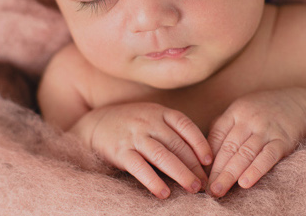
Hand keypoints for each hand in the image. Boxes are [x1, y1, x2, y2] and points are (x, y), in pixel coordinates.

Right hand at [80, 102, 211, 199]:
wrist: (96, 123)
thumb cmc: (132, 123)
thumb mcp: (152, 117)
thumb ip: (171, 130)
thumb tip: (198, 155)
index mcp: (160, 112)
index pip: (185, 125)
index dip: (200, 142)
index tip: (210, 160)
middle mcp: (149, 122)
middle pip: (177, 144)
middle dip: (194, 165)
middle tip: (205, 183)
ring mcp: (135, 136)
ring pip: (162, 155)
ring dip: (180, 173)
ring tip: (193, 189)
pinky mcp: (120, 151)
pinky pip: (140, 167)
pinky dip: (153, 181)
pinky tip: (164, 193)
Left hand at [207, 89, 305, 197]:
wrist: (299, 103)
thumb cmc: (264, 110)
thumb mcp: (243, 109)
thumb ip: (226, 126)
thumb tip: (206, 152)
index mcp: (236, 111)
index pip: (217, 135)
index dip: (207, 157)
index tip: (200, 175)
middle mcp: (249, 118)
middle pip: (229, 147)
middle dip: (216, 171)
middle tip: (207, 190)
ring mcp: (266, 129)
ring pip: (245, 154)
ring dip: (230, 174)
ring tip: (218, 191)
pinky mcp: (283, 140)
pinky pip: (267, 157)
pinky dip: (256, 170)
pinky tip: (245, 183)